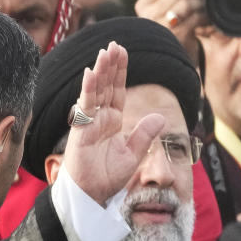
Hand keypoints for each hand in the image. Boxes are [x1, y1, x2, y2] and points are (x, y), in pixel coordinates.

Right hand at [62, 42, 165, 204]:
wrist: (91, 196)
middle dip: (110, 66)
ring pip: (95, 92)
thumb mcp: (133, 154)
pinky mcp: (81, 131)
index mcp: (113, 121)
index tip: (122, 52)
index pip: (118, 91)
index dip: (120, 72)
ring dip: (100, 72)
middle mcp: (100, 119)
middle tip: (114, 44)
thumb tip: (160, 116)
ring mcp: (89, 123)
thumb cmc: (108, 178)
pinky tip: (90, 74)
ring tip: (105, 53)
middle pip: (106, 86)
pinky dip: (87, 91)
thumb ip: (145, 134)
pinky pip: (85, 108)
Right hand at [134, 0, 205, 62]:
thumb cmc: (172, 29)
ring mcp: (160, 28)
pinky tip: (207, 19)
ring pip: (186, 4)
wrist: (173, 63)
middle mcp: (147, 17)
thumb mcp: (172, 3)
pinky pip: (194, 18)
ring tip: (204, 5)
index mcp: (143, 4)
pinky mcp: (174, 39)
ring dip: (200, 2)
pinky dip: (204, 16)